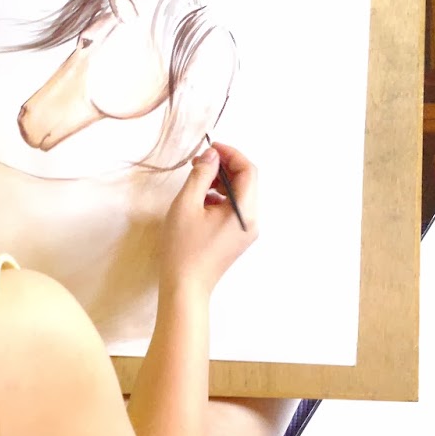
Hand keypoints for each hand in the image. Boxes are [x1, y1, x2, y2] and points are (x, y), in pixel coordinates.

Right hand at [159, 142, 258, 298]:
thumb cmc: (183, 248)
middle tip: (199, 163)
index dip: (231, 154)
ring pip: (239, 196)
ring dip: (220, 183)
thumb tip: (212, 155)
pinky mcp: (237, 239)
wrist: (185, 287)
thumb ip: (201, 174)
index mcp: (245, 211)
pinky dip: (219, 199)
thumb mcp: (187, 204)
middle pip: (246, 182)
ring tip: (196, 184)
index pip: (249, 171)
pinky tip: (199, 203)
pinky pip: (233, 210)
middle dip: (224, 167)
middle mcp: (252, 221)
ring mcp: (246, 232)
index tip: (211, 148)